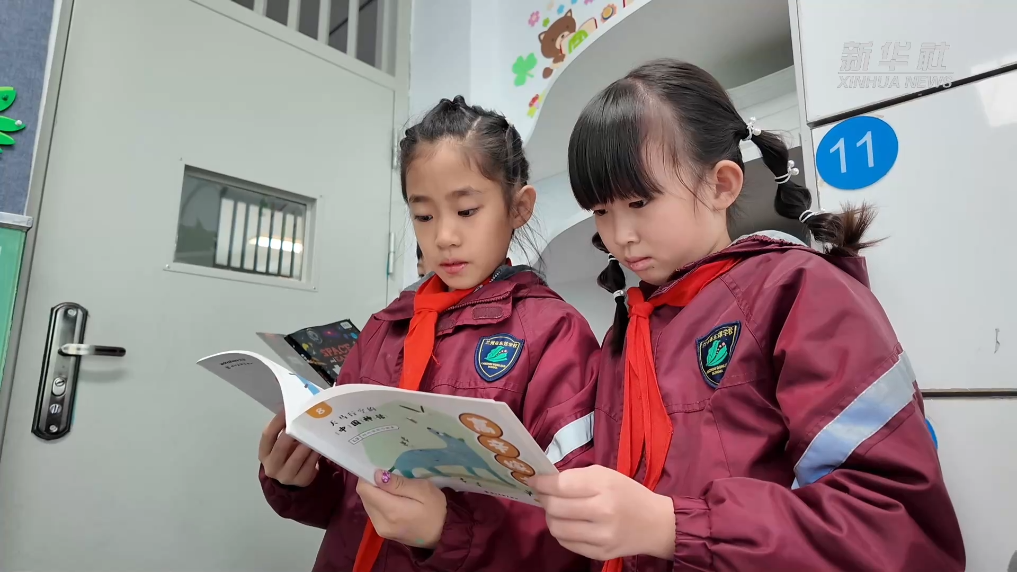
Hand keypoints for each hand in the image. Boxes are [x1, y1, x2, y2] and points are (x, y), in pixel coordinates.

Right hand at [259, 412, 320, 486]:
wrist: (291, 478)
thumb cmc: (286, 455)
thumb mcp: (280, 444)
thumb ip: (284, 430)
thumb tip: (294, 409)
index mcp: (264, 453)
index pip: (267, 435)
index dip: (277, 421)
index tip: (287, 410)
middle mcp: (272, 466)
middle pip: (280, 448)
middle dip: (291, 434)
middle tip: (302, 422)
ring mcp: (286, 476)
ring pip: (297, 458)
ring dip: (306, 444)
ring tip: (313, 433)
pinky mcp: (301, 480)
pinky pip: (310, 464)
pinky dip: (315, 453)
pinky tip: (320, 445)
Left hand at [356, 470, 446, 548]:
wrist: (444, 535)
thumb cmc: (436, 509)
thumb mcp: (423, 490)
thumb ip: (398, 483)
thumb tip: (376, 475)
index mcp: (390, 510)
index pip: (364, 489)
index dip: (368, 475)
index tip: (381, 468)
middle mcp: (380, 522)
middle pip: (364, 496)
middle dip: (373, 484)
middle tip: (390, 477)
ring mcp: (380, 529)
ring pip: (367, 504)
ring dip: (376, 493)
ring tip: (394, 488)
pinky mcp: (383, 533)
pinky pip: (373, 512)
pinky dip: (380, 503)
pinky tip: (394, 500)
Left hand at [531, 465, 675, 560]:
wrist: (655, 524)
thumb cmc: (628, 493)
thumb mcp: (606, 475)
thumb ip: (577, 477)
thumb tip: (546, 482)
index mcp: (604, 486)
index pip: (562, 485)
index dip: (542, 483)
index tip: (534, 481)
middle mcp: (603, 512)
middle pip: (555, 508)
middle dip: (543, 500)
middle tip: (544, 495)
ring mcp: (601, 536)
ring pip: (557, 529)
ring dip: (550, 517)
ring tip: (555, 511)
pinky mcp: (600, 553)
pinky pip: (567, 543)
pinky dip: (561, 532)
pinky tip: (568, 524)